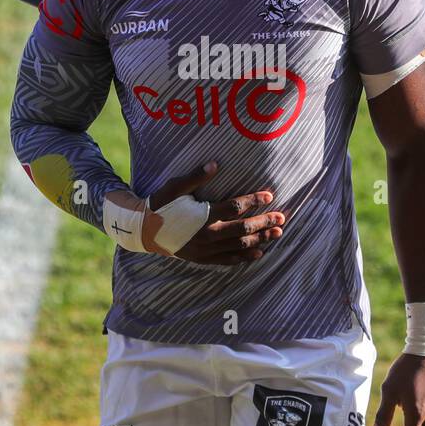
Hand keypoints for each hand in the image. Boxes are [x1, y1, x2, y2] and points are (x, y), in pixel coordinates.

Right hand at [148, 161, 286, 264]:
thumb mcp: (175, 187)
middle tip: (281, 217)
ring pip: (239, 246)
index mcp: (203, 215)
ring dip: (260, 239)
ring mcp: (206, 250)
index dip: (254, 200)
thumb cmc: (160, 204)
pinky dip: (245, 257)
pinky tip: (259, 253)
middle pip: (243, 229)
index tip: (269, 195)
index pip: (235, 207)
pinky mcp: (203, 259)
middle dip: (264, 222)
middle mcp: (207, 234)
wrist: (143, 231)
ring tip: (277, 234)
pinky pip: (228, 260)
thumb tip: (215, 165)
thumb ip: (196, 176)